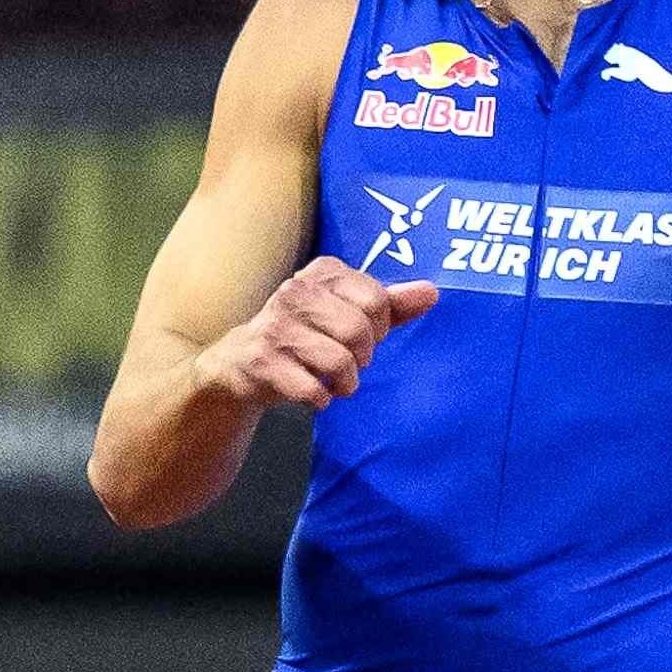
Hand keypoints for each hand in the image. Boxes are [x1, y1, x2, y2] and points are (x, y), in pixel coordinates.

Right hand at [194, 258, 435, 410]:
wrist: (240, 363)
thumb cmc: (305, 335)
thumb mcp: (347, 313)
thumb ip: (390, 305)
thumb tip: (432, 292)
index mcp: (322, 273)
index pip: (376, 299)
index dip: (379, 328)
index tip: (366, 337)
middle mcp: (295, 292)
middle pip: (359, 330)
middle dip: (363, 357)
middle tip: (352, 363)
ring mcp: (275, 327)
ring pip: (338, 362)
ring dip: (345, 383)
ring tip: (336, 382)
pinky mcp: (261, 362)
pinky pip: (312, 389)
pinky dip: (320, 399)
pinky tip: (313, 393)